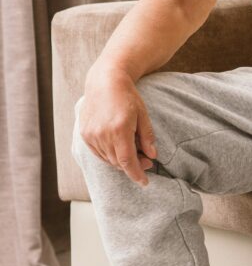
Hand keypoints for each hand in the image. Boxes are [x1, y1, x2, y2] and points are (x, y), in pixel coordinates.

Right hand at [79, 67, 157, 186]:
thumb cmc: (127, 97)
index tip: (145, 183)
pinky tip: (119, 148)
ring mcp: (91, 135)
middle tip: (147, 161)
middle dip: (133, 165)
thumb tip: (153, 156)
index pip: (128, 161)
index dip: (137, 174)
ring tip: (135, 152)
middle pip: (118, 162)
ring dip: (121, 160)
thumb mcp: (143, 114)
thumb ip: (147, 137)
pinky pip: (98, 153)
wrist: (105, 82)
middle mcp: (103, 135)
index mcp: (120, 130)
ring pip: (108, 159)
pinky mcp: (85, 134)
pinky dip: (110, 155)